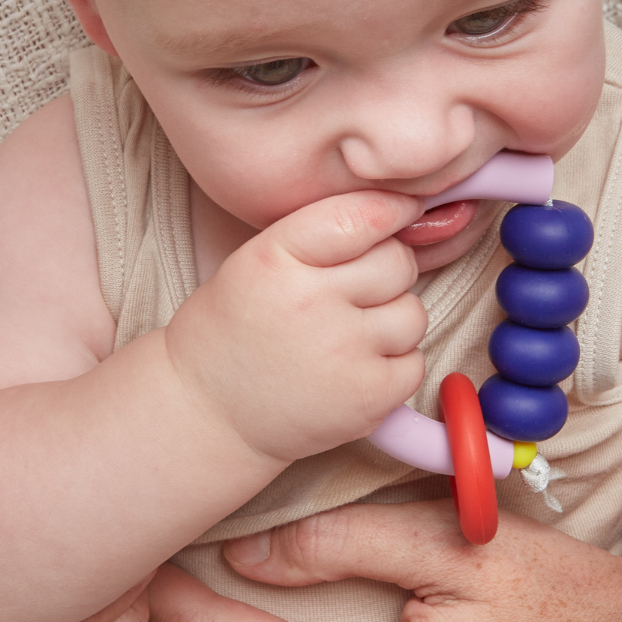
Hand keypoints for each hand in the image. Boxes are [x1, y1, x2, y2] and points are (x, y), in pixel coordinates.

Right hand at [164, 191, 426, 462]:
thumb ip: (318, 233)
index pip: (361, 216)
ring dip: (393, 321)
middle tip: (355, 292)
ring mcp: (342, 352)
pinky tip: (357, 368)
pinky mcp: (367, 398)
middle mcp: (311, 302)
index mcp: (276, 258)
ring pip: (413, 313)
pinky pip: (415, 363)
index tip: (403, 210)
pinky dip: (394, 365)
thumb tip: (398, 210)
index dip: (393, 208)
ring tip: (351, 335)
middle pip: (397, 263)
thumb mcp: (255, 260)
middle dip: (388, 271)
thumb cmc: (234, 330)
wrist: (207, 413)